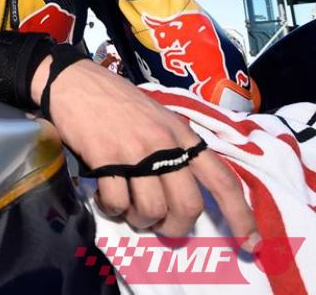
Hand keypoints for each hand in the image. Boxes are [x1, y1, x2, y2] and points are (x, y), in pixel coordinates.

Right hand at [31, 56, 258, 244]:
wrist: (74, 81)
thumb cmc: (115, 99)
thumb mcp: (158, 117)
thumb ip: (174, 146)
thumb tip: (179, 189)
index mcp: (182, 135)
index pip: (223, 179)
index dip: (240, 215)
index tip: (249, 242)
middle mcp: (165, 145)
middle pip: (188, 205)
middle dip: (175, 227)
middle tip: (159, 226)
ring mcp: (135, 151)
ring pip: (151, 209)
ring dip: (139, 219)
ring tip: (126, 208)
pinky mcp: (106, 157)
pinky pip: (117, 201)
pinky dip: (111, 208)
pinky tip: (104, 197)